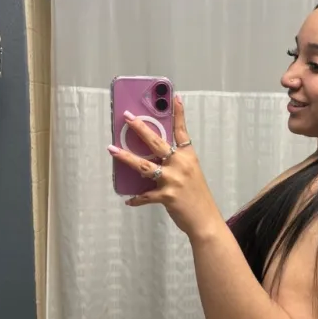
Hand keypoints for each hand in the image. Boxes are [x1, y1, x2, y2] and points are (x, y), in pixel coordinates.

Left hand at [107, 96, 224, 240]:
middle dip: (140, 128)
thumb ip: (175, 164)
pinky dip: (136, 199)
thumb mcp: (191, 175)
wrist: (206, 221)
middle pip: (156, 143)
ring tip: (112, 149)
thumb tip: (154, 159)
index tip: (174, 98)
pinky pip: (145, 195)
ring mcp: (173, 180)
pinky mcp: (167, 196)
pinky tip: (128, 200)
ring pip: (144, 165)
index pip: (182, 131)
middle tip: (128, 117)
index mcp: (189, 157)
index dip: (178, 114)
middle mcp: (181, 165)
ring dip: (126, 157)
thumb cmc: (198, 197)